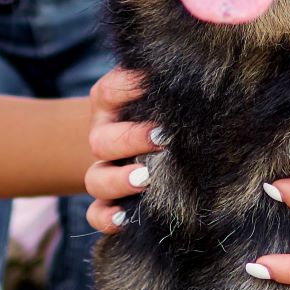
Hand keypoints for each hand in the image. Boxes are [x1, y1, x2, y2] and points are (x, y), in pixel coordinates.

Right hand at [83, 67, 158, 231]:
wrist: (158, 138)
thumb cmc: (170, 106)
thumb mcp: (166, 90)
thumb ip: (171, 80)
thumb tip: (194, 71)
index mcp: (112, 103)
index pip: (110, 92)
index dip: (128, 89)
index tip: (156, 89)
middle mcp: (104, 136)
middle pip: (101, 140)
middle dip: (131, 140)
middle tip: (162, 138)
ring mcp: (105, 170)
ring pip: (95, 180)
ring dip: (118, 180)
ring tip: (145, 180)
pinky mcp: (110, 201)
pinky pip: (96, 213)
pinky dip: (106, 217)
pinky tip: (123, 218)